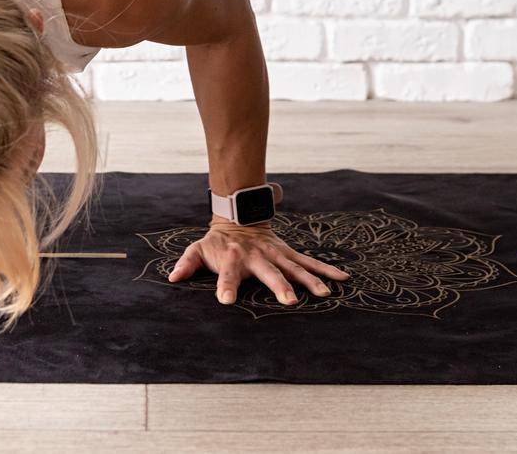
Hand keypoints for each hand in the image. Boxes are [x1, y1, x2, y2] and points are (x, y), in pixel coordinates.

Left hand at [168, 217, 349, 306]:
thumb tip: (173, 277)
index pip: (227, 274)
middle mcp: (257, 256)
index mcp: (233, 258)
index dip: (226, 286)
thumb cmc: (217, 242)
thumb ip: (187, 263)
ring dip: (310, 281)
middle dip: (280, 286)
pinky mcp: (288, 254)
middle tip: (290, 302)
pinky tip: (343, 279)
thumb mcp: (198, 249)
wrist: (238, 214)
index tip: (226, 301)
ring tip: (324, 295)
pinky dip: (326, 270)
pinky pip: (309, 262)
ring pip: (295, 268)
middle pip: (269, 273)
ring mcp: (276, 254)